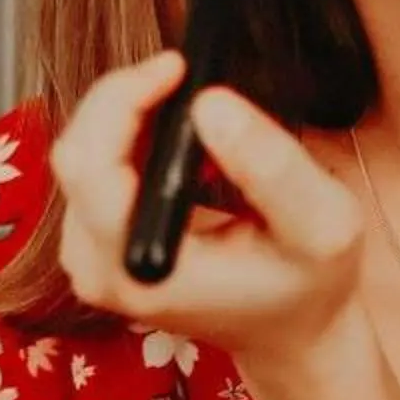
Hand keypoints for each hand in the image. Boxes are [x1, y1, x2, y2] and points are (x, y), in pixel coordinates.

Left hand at [49, 51, 367, 372]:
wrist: (290, 332)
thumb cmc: (307, 285)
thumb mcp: (322, 226)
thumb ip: (271, 166)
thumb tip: (210, 104)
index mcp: (144, 270)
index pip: (92, 169)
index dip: (123, 102)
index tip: (176, 68)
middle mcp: (100, 271)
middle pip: (77, 154)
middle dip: (126, 98)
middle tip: (184, 74)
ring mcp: (89, 260)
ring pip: (80, 155)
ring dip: (127, 114)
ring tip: (186, 104)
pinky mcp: (92, 245)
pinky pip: (91, 168)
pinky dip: (126, 134)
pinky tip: (171, 133)